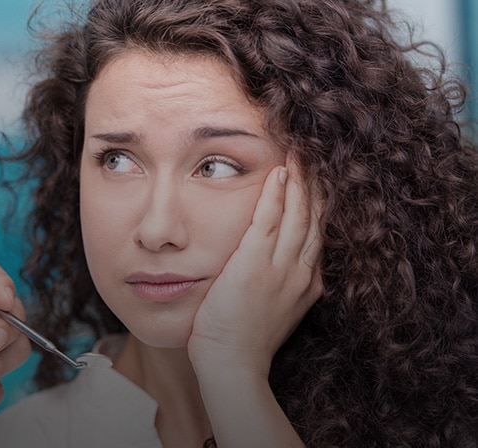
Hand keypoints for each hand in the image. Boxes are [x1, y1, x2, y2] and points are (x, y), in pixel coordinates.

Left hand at [189, 158, 322, 375]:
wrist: (233, 366)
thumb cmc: (244, 340)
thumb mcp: (274, 309)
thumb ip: (280, 283)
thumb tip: (274, 264)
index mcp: (307, 282)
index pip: (317, 232)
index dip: (319, 202)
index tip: (318, 179)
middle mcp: (301, 272)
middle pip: (314, 217)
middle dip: (315, 183)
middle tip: (314, 154)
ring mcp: (281, 268)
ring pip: (297, 213)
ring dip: (299, 180)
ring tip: (299, 152)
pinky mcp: (255, 265)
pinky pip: (268, 220)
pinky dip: (276, 194)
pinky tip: (278, 172)